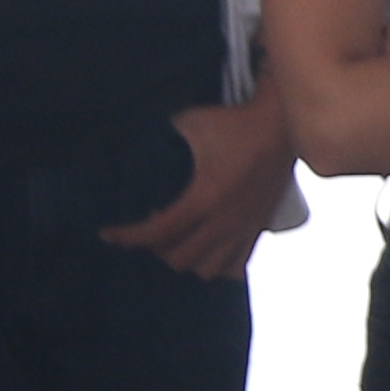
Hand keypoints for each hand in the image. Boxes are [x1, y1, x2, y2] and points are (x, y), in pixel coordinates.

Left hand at [106, 95, 296, 278]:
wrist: (282, 125)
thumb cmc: (234, 122)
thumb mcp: (190, 121)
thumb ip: (162, 129)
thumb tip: (138, 124)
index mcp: (204, 198)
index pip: (158, 232)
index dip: (128, 237)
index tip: (107, 234)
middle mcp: (224, 221)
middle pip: (179, 259)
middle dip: (158, 246)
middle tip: (153, 223)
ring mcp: (244, 228)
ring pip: (208, 270)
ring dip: (188, 257)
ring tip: (181, 236)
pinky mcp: (259, 227)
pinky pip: (236, 266)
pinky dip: (216, 263)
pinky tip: (207, 245)